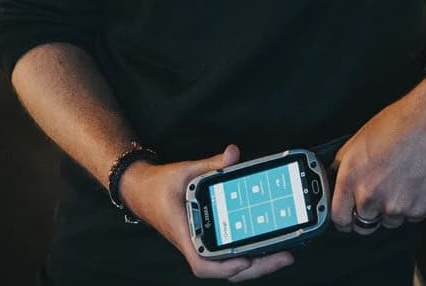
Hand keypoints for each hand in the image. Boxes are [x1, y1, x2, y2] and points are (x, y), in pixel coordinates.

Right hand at [119, 144, 295, 281]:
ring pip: (227, 266)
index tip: (246, 259)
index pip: (202, 262)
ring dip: (255, 265)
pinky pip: (226, 256)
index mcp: (184, 232)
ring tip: (282, 254)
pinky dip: (246, 255)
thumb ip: (210, 164)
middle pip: (224, 270)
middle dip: (256, 267)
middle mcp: (193, 244)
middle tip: (285, 256)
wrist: (140, 191)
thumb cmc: (158, 185)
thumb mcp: (183, 170)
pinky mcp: (205, 240)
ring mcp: (199, 245)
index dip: (225, 266)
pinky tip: (265, 246)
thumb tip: (233, 154)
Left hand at [330, 70, 425, 233]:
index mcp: (351, 178)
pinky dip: (414, 205)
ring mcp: (396, 206)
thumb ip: (345, 165)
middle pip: (364, 223)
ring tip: (402, 182)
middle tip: (381, 192)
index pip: (339, 217)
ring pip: (390, 221)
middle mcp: (371, 196)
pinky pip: (412, 217)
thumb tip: (338, 180)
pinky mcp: (420, 210)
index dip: (343, 218)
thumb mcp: (359, 139)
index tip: (348, 216)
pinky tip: (416, 183)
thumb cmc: (401, 124)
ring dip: (393, 208)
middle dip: (369, 212)